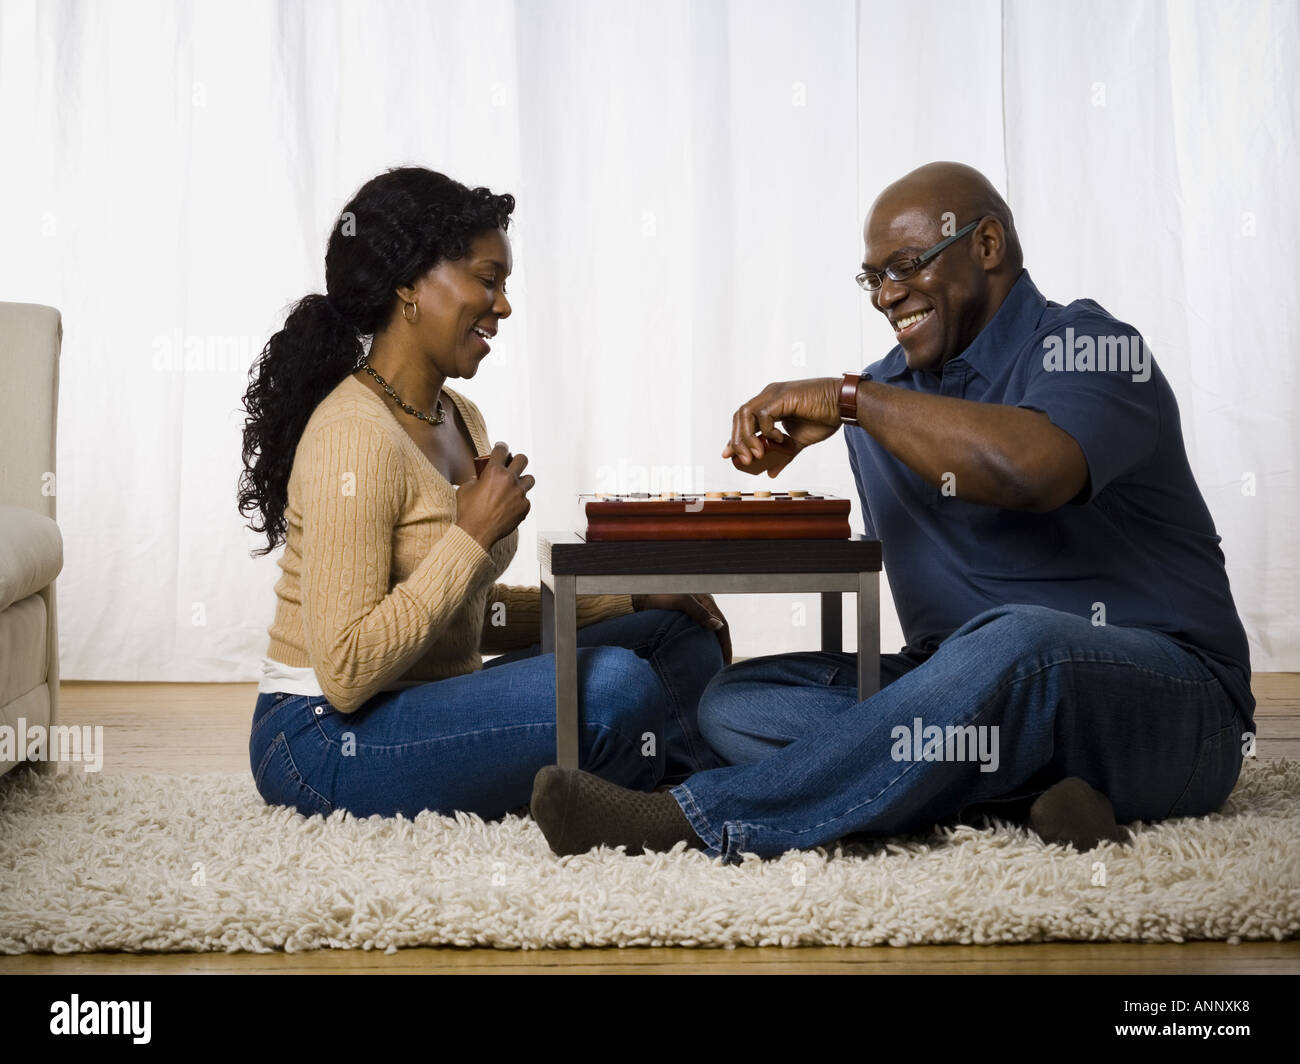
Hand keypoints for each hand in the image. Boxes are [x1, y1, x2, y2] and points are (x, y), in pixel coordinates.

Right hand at [455, 441, 534, 548]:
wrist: (475, 533)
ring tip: (514, 486)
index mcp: (494, 471)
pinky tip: (510, 506)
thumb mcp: (466, 488)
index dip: (501, 447)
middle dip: (517, 460)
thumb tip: (480, 478)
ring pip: (529, 479)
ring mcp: (519, 494)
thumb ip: (476, 479)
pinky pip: (525, 499)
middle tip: (512, 464)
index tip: (501, 448)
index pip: (502, 450)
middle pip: (522, 459)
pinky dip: (519, 501)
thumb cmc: (468, 511)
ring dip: (522, 480)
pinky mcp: (524, 507)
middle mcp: (509, 480)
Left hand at [631, 593, 731, 664]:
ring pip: (708, 633)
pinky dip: (702, 645)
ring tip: (713, 664)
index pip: (723, 625)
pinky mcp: (684, 620)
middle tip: (722, 667)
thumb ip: (699, 612)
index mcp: (706, 601)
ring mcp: (694, 614)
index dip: (726, 645)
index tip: (726, 662)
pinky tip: (701, 655)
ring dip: (713, 647)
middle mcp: (703, 607)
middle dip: (722, 648)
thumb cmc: (660, 596)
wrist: (640, 597)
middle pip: (718, 631)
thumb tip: (718, 626)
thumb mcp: (681, 601)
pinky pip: (697, 634)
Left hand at [722, 378, 841, 475]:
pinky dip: (767, 430)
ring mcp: (774, 394)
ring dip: (747, 437)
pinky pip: (764, 414)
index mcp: (770, 403)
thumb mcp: (798, 442)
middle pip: (739, 417)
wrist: (844, 406)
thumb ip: (783, 455)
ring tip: (756, 455)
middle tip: (744, 461)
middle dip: (737, 441)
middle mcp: (768, 395)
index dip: (735, 437)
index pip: (744, 420)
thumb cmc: (824, 417)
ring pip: (745, 414)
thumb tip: (771, 473)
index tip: (728, 455)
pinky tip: (779, 439)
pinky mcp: (782, 396)